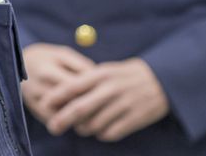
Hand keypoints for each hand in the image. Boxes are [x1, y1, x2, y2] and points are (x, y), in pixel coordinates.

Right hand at [20, 42, 95, 125]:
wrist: (16, 62)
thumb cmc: (46, 56)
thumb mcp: (62, 54)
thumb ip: (81, 65)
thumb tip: (100, 81)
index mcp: (47, 70)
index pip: (74, 87)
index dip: (92, 92)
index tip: (106, 94)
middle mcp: (38, 87)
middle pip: (68, 104)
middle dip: (87, 108)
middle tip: (103, 108)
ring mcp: (33, 101)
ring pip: (61, 116)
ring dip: (77, 117)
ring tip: (91, 113)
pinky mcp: (33, 109)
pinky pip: (53, 120)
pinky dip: (66, 121)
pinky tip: (76, 116)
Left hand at [43, 58, 169, 141]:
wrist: (162, 79)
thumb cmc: (125, 76)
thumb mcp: (105, 71)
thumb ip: (85, 82)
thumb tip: (58, 96)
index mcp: (100, 74)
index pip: (72, 86)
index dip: (55, 98)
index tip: (43, 105)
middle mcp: (110, 89)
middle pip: (79, 108)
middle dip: (62, 120)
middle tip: (52, 128)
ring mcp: (124, 104)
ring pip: (93, 124)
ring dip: (84, 129)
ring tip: (83, 127)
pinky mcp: (135, 118)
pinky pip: (110, 133)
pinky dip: (102, 135)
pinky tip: (102, 131)